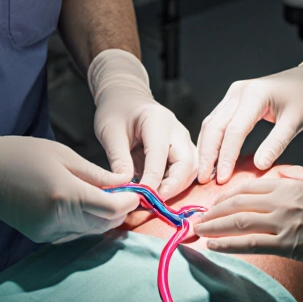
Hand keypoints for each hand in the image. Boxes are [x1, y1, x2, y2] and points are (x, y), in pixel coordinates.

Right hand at [0, 132, 139, 243]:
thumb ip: (97, 174)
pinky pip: (73, 233)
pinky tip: (83, 205)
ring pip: (90, 231)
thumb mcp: (64, 155)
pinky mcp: (40, 237)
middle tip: (127, 194)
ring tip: (107, 197)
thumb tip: (126, 183)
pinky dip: (84, 221)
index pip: (112, 208)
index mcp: (66, 195)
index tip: (138, 192)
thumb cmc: (22, 155)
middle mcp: (58, 219)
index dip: (130, 202)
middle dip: (120, 211)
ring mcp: (47, 232)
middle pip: (104, 224)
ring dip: (103, 217)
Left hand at [89, 49, 196, 198]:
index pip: (160, 155)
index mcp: (158, 121)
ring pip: (192, 169)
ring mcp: (182, 141)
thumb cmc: (116, 111)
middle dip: (173, 186)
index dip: (153, 179)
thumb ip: (119, 159)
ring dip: (177, 187)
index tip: (142, 197)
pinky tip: (158, 193)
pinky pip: (186, 171)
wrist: (125, 98)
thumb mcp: (110, 133)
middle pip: (187, 163)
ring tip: (155, 200)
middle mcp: (177, 131)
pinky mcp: (182, 151)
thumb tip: (128, 187)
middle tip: (153, 203)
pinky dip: (175, 185)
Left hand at [194, 165, 302, 287]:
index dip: (225, 195)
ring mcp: (285, 223)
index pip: (247, 186)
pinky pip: (251, 244)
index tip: (212, 203)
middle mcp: (282, 201)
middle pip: (237, 204)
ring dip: (214, 227)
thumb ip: (290, 175)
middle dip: (213, 212)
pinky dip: (229, 245)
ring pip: (240, 223)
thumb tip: (269, 172)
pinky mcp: (289, 244)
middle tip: (195, 219)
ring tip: (198, 232)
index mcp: (287, 183)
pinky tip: (213, 246)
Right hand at [196, 58, 302, 183]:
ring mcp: (233, 95)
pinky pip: (216, 122)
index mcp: (254, 94)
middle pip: (214, 126)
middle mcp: (238, 92)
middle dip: (207, 155)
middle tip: (203, 180)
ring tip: (204, 174)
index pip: (234, 130)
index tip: (223, 179)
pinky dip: (211, 141)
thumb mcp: (296, 121)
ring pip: (211, 124)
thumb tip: (259, 166)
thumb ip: (277, 143)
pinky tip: (211, 158)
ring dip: (206, 149)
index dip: (226, 156)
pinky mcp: (232, 100)